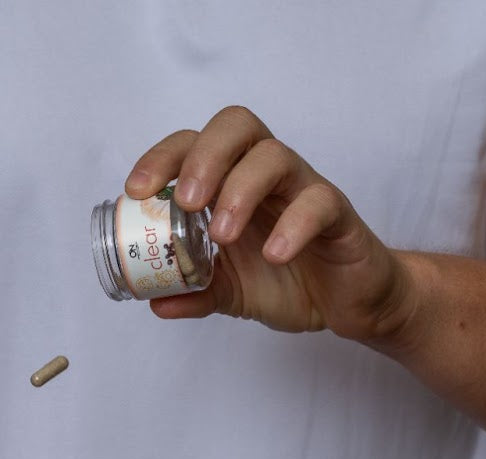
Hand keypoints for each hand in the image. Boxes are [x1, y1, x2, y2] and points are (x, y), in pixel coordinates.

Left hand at [126, 106, 420, 344]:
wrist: (349, 304)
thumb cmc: (290, 280)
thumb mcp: (230, 292)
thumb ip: (194, 292)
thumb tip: (153, 302)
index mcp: (234, 181)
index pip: (195, 143)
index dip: (162, 157)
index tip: (136, 191)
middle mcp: (268, 174)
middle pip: (236, 126)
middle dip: (202, 158)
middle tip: (184, 203)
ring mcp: (304, 189)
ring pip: (275, 156)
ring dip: (240, 190)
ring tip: (222, 235)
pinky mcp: (339, 215)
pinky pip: (319, 203)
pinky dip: (292, 226)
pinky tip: (273, 255)